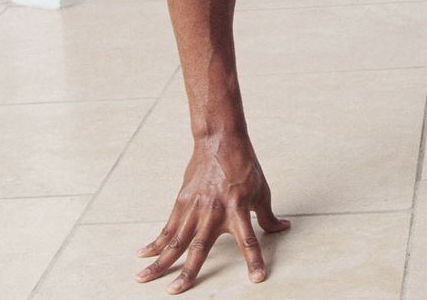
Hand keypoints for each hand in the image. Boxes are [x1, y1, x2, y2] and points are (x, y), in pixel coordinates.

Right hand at [135, 134, 290, 292]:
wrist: (220, 141)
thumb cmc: (244, 166)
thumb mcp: (262, 191)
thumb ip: (268, 215)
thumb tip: (283, 228)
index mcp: (237, 210)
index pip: (249, 241)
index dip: (254, 260)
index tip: (257, 279)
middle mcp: (214, 213)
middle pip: (198, 249)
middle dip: (187, 273)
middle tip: (175, 293)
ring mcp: (194, 208)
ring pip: (175, 241)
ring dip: (160, 262)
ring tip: (143, 278)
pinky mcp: (182, 202)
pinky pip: (167, 227)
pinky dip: (155, 242)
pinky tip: (144, 254)